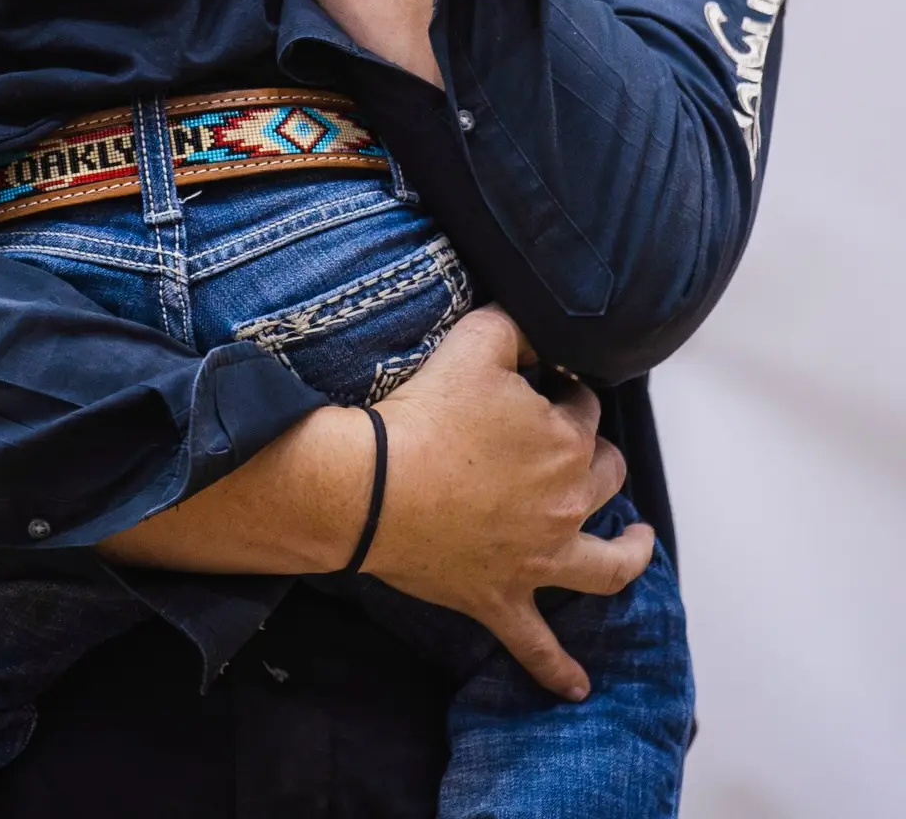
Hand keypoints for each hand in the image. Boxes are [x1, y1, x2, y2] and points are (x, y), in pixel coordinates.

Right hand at [363, 308, 653, 701]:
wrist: (374, 486)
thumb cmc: (424, 414)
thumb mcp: (474, 342)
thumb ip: (516, 329)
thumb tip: (537, 336)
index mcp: (565, 441)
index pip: (584, 410)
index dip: (566, 395)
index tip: (547, 388)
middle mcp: (566, 502)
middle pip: (604, 477)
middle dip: (597, 458)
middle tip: (576, 447)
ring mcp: (540, 558)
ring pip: (605, 563)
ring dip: (629, 553)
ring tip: (641, 545)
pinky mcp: (502, 598)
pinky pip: (537, 645)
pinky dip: (558, 670)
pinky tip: (578, 687)